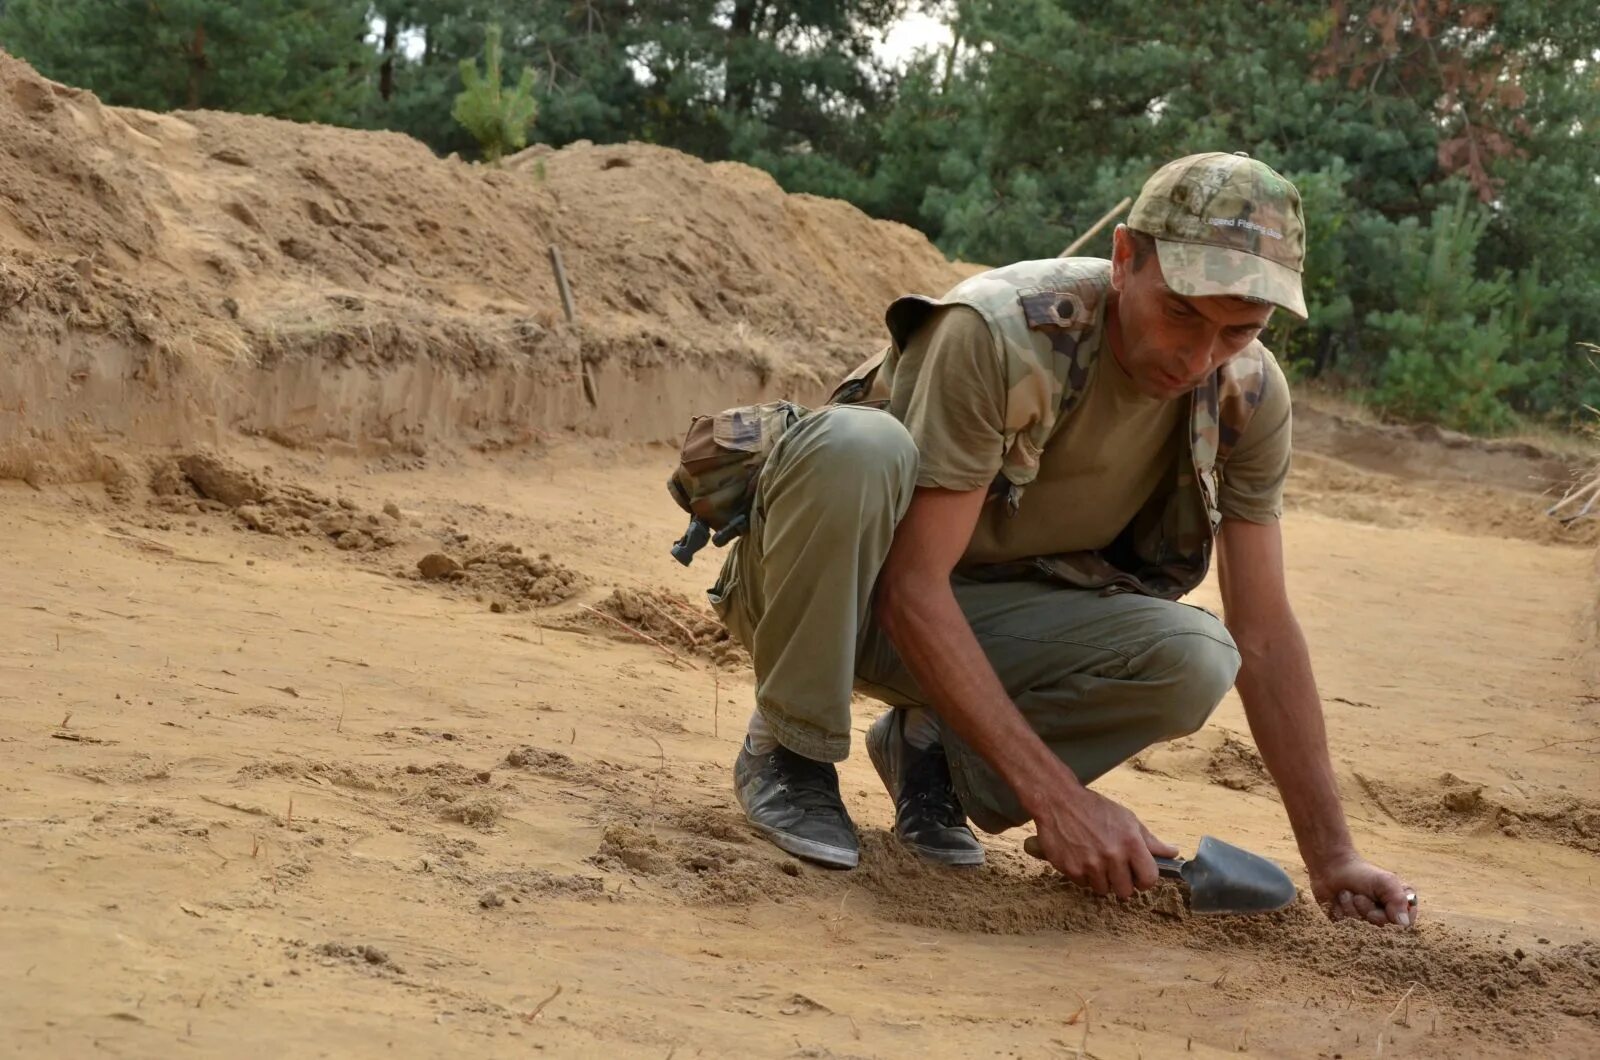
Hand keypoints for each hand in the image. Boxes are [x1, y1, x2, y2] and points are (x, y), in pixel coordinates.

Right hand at [1027, 787, 1177, 898]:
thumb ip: (1150, 840)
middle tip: (1113, 867)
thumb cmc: (1094, 808)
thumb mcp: (1126, 819)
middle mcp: (1112, 856)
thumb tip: (1173, 852)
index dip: (1144, 879)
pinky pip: (1083, 885)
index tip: (1138, 875)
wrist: (1058, 801)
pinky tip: (1080, 857)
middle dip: (1121, 882)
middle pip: (1126, 891)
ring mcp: (1090, 865)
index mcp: (1130, 843)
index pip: (1149, 879)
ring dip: (1101, 879)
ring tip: (1094, 859)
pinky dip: (1083, 875)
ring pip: (1103, 890)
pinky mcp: (1071, 869)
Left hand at [1310, 853, 1416, 927]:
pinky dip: (1341, 911)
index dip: (1389, 917)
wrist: (1331, 867)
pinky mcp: (1348, 923)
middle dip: (1367, 909)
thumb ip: (1398, 899)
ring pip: (1361, 927)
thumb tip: (1403, 923)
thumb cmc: (1361, 872)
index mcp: (1398, 904)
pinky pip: (1345, 927)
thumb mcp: (1384, 881)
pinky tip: (1338, 900)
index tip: (1380, 906)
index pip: (1403, 924)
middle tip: (1358, 895)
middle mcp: (1384, 915)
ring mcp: (1365, 920)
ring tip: (1346, 893)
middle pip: (1380, 927)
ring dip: (1351, 908)